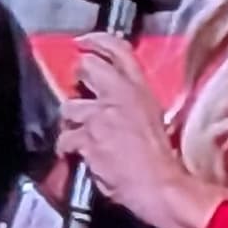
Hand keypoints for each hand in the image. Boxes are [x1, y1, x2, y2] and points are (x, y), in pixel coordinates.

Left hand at [56, 34, 225, 227]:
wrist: (162, 187)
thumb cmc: (161, 161)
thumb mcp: (154, 119)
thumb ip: (131, 104)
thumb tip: (109, 101)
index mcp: (141, 90)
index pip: (119, 50)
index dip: (97, 41)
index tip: (83, 42)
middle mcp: (121, 96)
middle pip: (86, 67)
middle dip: (77, 78)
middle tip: (79, 91)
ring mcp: (103, 116)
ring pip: (68, 106)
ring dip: (71, 122)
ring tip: (83, 135)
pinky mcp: (89, 138)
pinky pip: (65, 138)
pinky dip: (67, 148)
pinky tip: (77, 156)